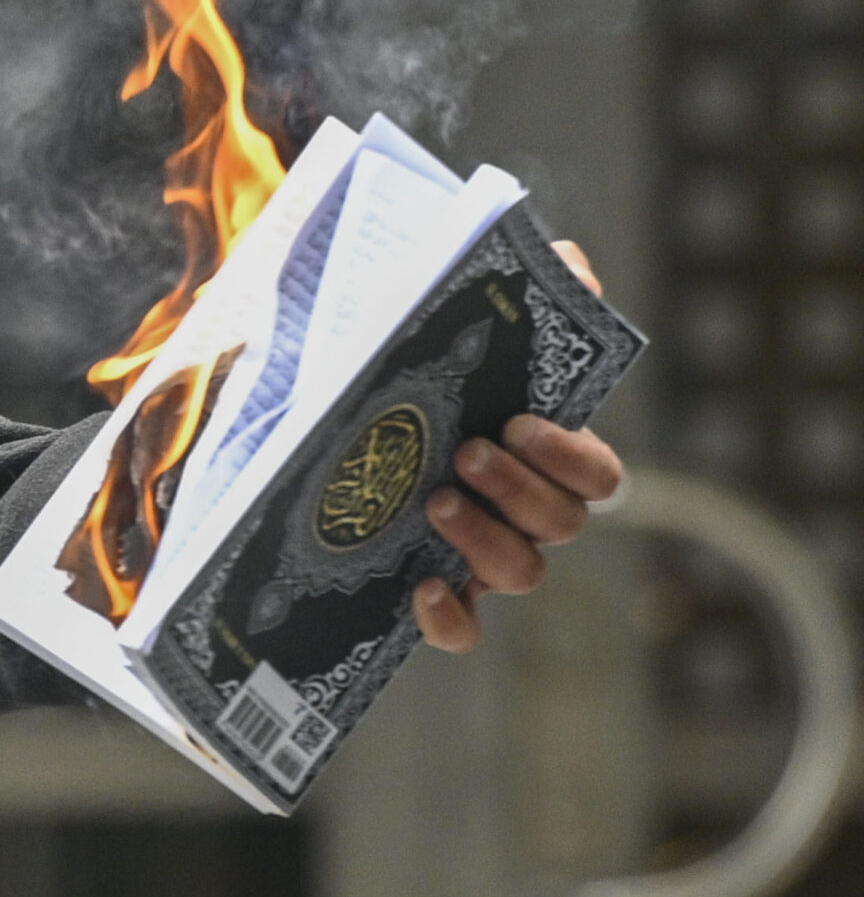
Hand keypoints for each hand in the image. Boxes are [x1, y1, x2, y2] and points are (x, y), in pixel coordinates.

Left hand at [413, 239, 623, 651]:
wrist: (300, 394)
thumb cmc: (385, 350)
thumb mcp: (438, 301)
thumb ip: (524, 280)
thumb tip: (575, 269)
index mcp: (535, 450)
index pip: (597, 474)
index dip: (571, 456)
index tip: (520, 421)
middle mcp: (517, 507)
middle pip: (564, 524)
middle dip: (522, 491)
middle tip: (467, 454)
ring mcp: (474, 549)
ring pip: (523, 573)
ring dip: (489, 541)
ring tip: (435, 503)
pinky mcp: (427, 584)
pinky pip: (464, 627)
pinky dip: (454, 618)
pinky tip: (423, 589)